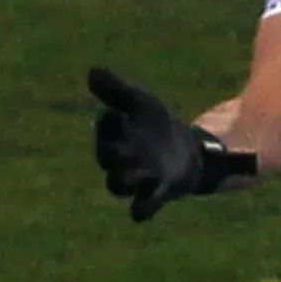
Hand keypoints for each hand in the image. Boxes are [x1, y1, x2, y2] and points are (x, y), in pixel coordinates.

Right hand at [88, 66, 251, 221]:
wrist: (187, 151)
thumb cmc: (157, 126)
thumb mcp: (142, 104)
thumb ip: (117, 91)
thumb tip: (93, 71)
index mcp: (115, 133)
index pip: (105, 127)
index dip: (109, 123)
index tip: (119, 114)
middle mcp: (120, 158)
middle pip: (106, 159)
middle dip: (114, 153)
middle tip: (131, 146)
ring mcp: (136, 179)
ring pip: (117, 185)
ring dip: (128, 178)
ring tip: (147, 170)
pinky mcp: (154, 195)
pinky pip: (140, 210)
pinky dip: (142, 207)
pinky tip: (151, 197)